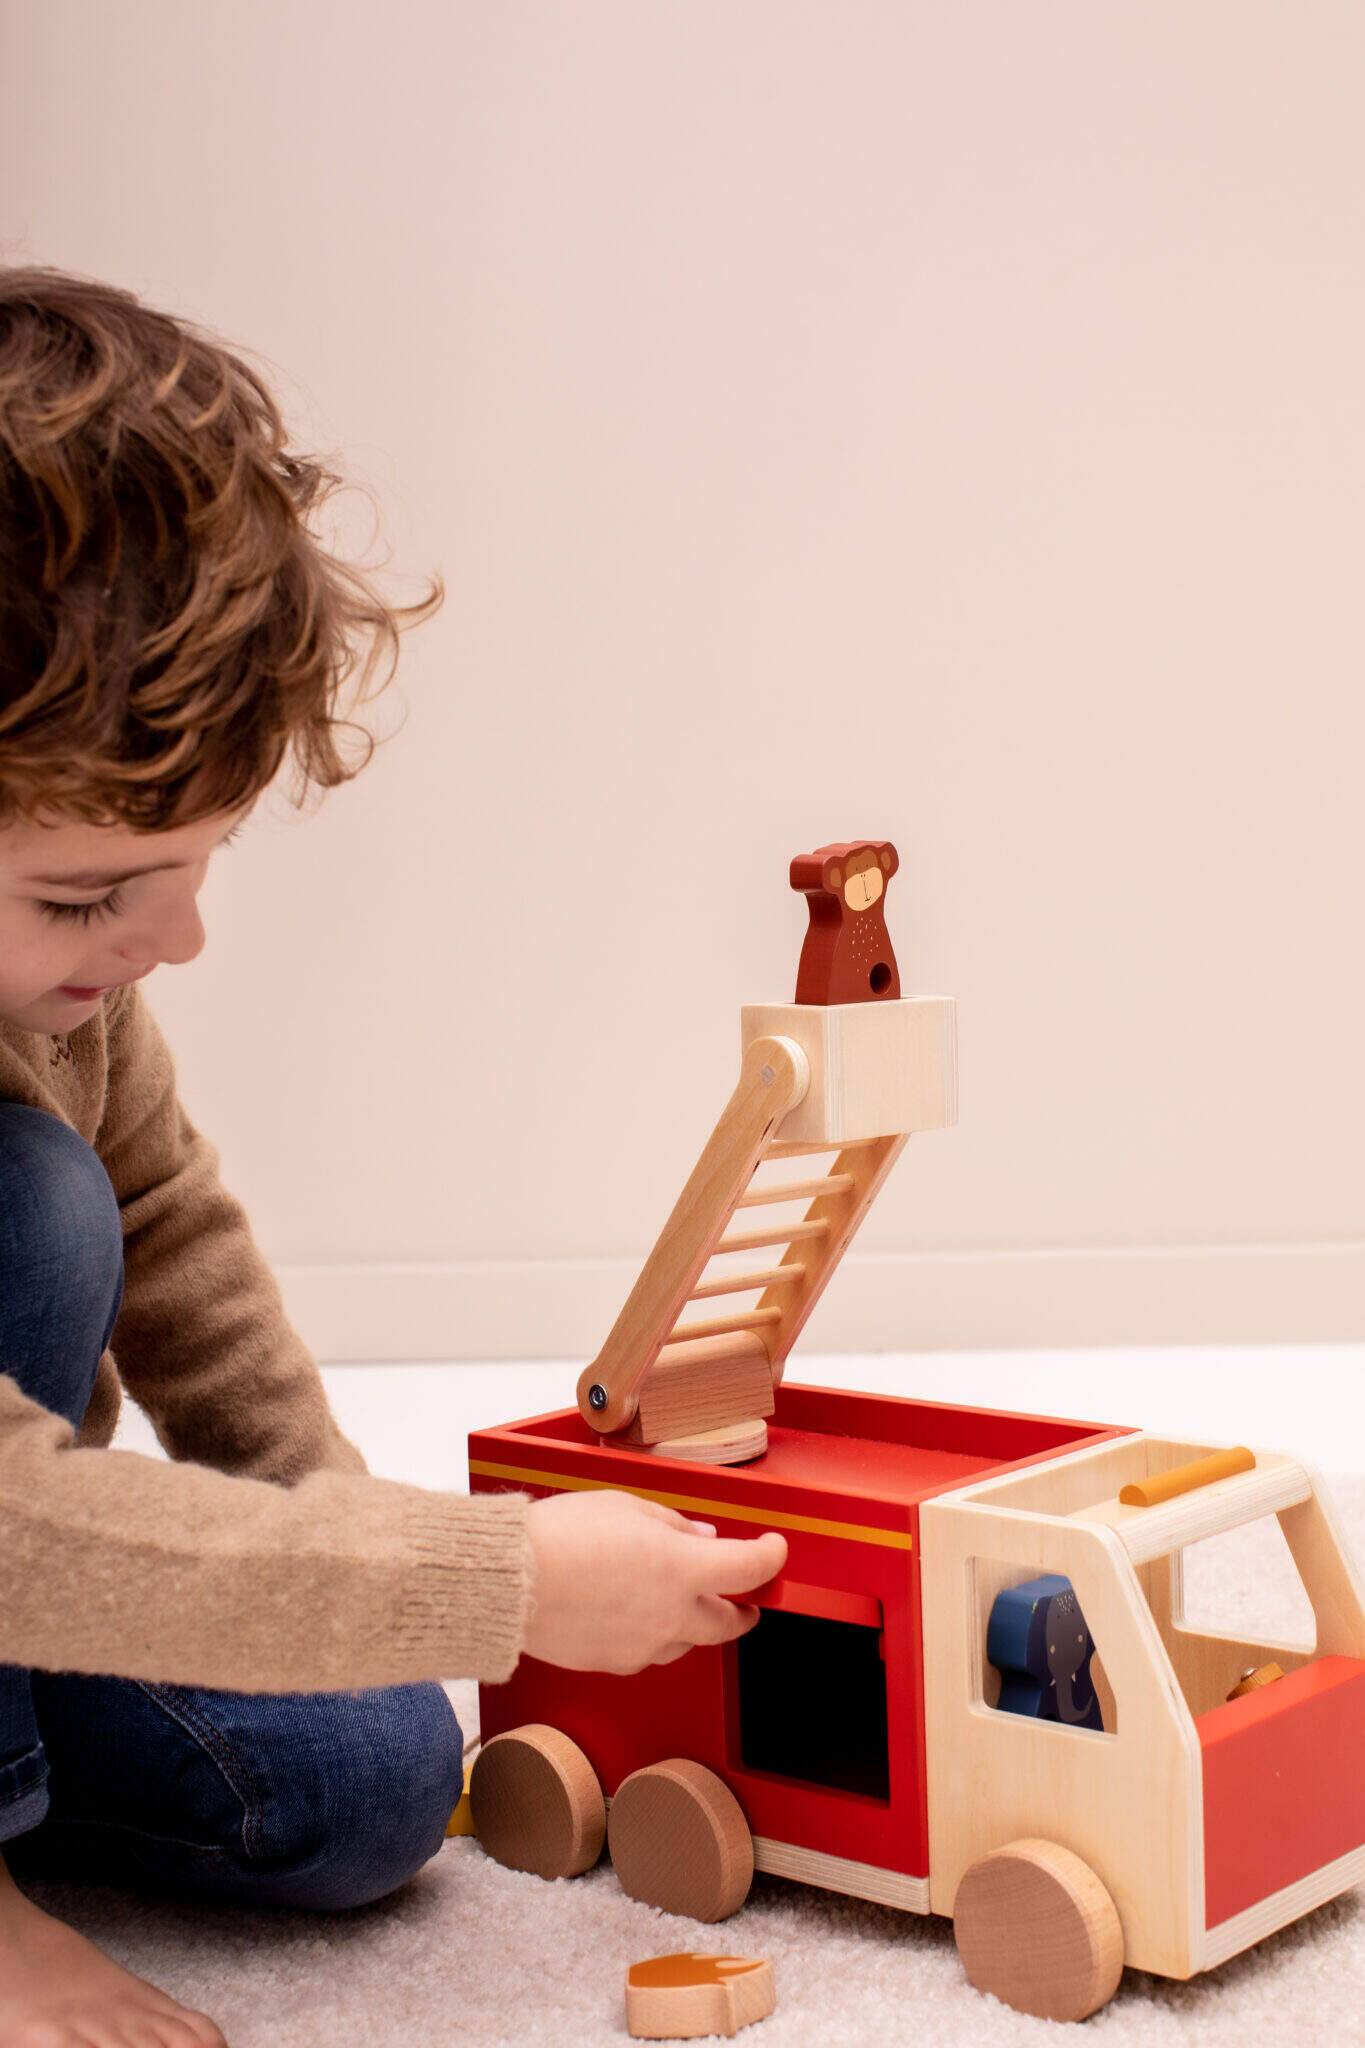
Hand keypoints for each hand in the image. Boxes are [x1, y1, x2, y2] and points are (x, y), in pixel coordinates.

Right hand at [523, 1488, 786, 1674]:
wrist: (511, 1583)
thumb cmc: (562, 1536)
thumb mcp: (627, 1508)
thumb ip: (673, 1526)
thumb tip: (702, 1537)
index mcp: (683, 1569)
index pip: (749, 1568)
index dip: (771, 1556)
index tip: (774, 1549)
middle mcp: (671, 1616)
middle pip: (728, 1624)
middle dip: (742, 1612)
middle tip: (745, 1602)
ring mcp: (643, 1646)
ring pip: (685, 1642)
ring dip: (692, 1624)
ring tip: (676, 1601)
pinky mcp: (613, 1663)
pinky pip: (646, 1652)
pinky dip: (650, 1635)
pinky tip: (631, 1614)